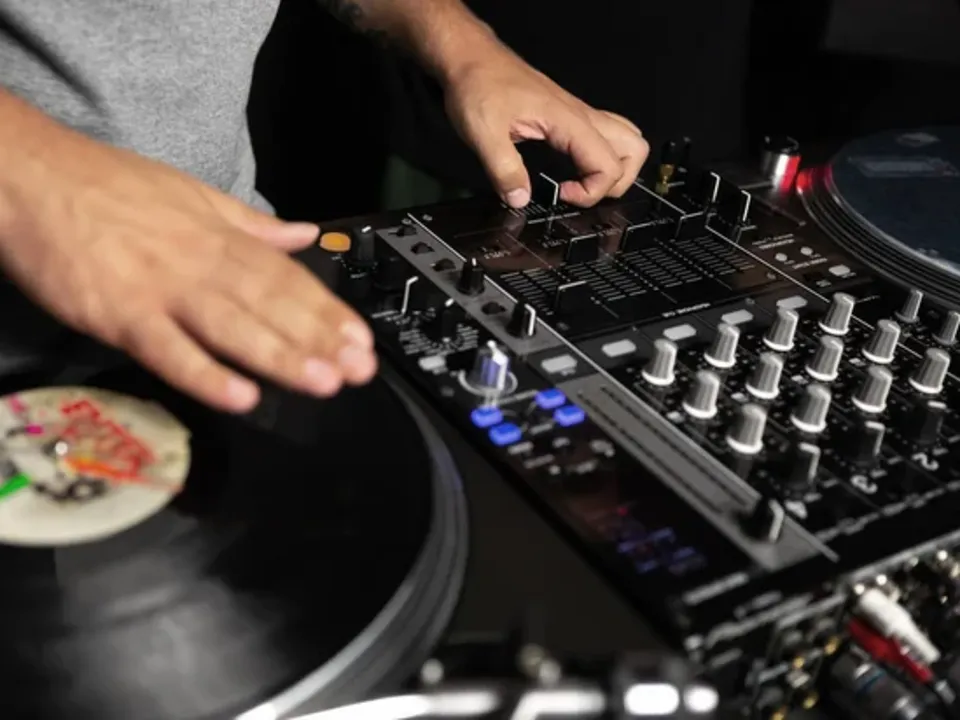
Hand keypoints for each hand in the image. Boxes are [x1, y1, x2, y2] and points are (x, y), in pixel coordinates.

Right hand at [0, 121, 376, 412]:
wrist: (29, 175)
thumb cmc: (106, 186)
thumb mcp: (191, 194)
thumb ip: (250, 223)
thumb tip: (303, 235)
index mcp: (218, 236)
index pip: (286, 277)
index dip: (327, 309)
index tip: (360, 338)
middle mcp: (199, 263)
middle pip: (270, 304)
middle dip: (319, 339)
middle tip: (358, 370)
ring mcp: (161, 289)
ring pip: (232, 327)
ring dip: (281, 357)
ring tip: (324, 382)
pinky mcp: (119, 314)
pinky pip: (169, 349)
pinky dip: (205, 374)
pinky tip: (241, 397)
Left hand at [442, 39, 648, 208]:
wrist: (472, 58)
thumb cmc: (479, 85)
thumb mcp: (483, 134)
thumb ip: (504, 171)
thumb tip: (520, 199)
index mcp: (567, 120)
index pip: (608, 165)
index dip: (591, 192)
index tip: (562, 196)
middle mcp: (581, 116)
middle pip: (633, 152)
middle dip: (615, 184)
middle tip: (582, 195)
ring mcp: (578, 114)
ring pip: (626, 141)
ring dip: (616, 168)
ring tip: (585, 184)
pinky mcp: (570, 116)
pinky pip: (605, 136)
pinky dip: (601, 157)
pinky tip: (575, 168)